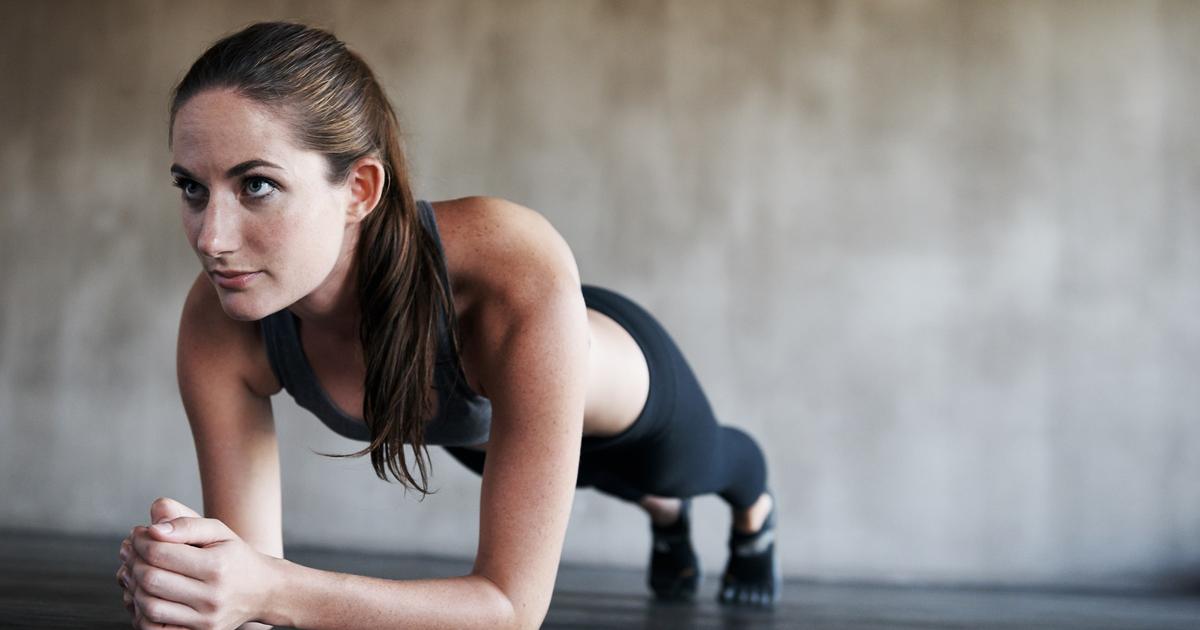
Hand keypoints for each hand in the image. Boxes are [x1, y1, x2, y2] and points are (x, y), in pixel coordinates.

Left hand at [121, 498, 278, 628]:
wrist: (262, 592)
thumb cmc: (235, 557)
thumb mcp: (219, 532)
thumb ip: (187, 524)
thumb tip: (153, 530)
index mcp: (217, 566)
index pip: (160, 553)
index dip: (141, 541)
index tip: (138, 533)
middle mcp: (212, 596)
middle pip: (152, 580)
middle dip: (133, 561)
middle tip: (131, 551)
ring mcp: (204, 620)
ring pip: (149, 606)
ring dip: (133, 586)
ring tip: (135, 571)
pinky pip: (154, 629)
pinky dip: (141, 612)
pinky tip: (144, 594)